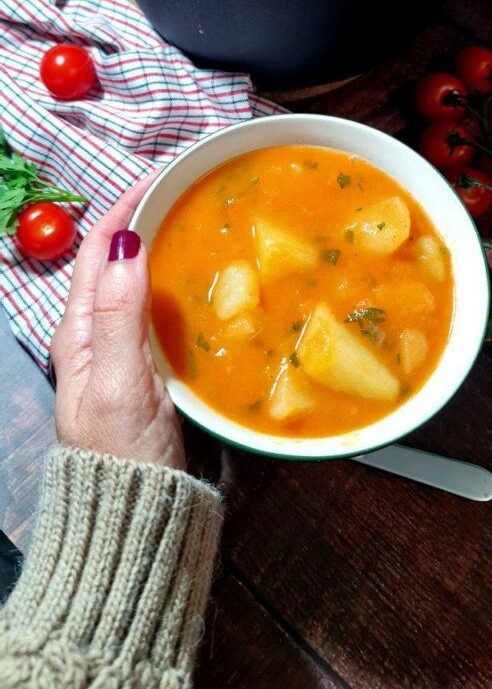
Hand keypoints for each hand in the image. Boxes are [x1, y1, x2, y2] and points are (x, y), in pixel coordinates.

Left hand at [50, 177, 185, 469]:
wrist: (138, 517)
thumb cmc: (123, 456)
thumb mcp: (119, 384)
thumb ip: (119, 316)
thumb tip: (125, 242)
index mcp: (79, 330)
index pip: (96, 249)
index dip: (125, 206)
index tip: (162, 174)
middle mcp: (98, 333)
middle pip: (119, 258)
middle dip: (149, 217)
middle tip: (192, 189)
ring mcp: (126, 350)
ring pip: (144, 282)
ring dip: (168, 246)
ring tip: (205, 222)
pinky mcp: (153, 367)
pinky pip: (165, 310)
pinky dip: (184, 284)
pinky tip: (210, 280)